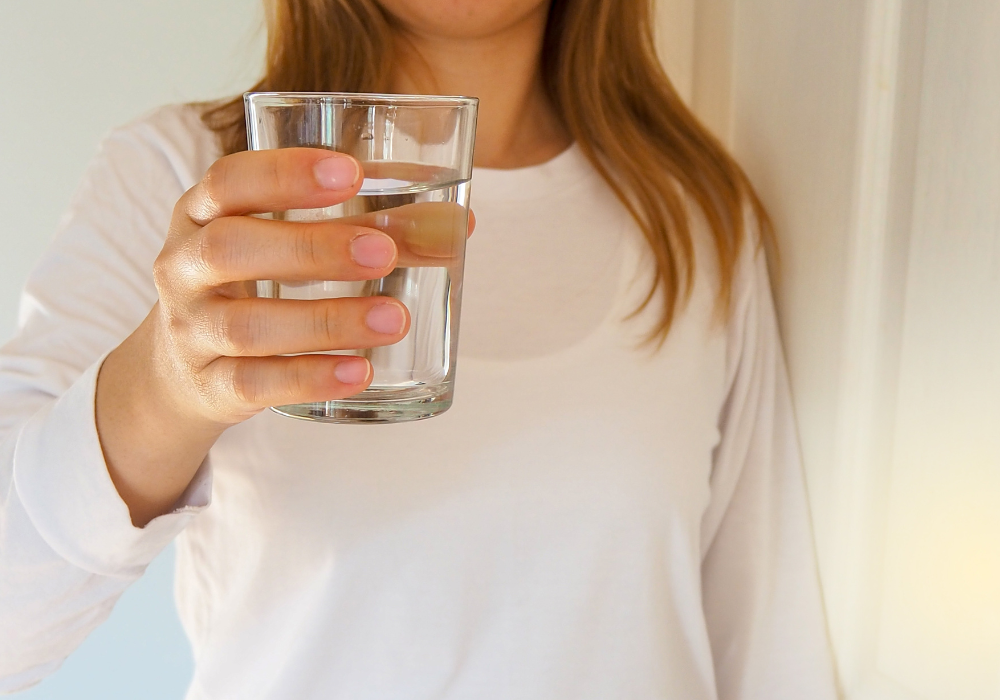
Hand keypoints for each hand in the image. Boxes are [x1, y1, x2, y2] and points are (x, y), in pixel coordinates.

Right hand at [97, 148, 407, 524]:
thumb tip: (459, 226)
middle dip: (311, 248)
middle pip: (230, 249)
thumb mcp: (281, 244)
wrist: (181, 373)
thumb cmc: (251, 287)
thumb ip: (363, 227)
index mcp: (201, 214)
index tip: (352, 173)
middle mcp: (183, 268)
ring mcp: (189, 331)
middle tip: (385, 253)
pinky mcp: (209, 386)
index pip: (227, 181)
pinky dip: (311, 378)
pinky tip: (361, 370)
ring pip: (247, 326)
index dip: (284, 173)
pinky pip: (254, 384)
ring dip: (326, 320)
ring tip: (395, 319)